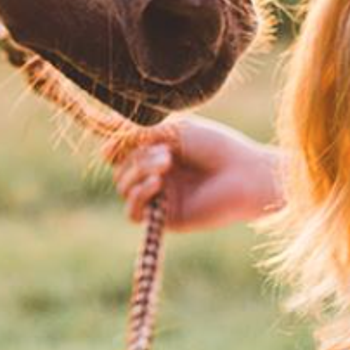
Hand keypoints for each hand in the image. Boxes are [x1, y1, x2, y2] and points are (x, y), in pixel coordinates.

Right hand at [111, 117, 283, 234]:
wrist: (245, 175)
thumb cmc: (216, 146)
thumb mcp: (175, 130)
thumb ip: (141, 135)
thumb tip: (104, 146)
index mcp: (158, 151)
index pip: (121, 152)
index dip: (114, 147)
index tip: (116, 142)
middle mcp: (156, 175)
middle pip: (120, 169)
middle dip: (135, 158)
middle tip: (165, 155)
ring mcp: (160, 197)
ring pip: (123, 188)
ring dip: (138, 173)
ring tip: (165, 165)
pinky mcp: (166, 218)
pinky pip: (134, 212)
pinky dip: (138, 197)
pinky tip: (157, 185)